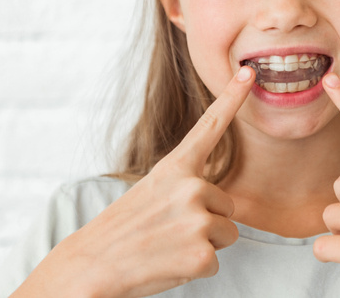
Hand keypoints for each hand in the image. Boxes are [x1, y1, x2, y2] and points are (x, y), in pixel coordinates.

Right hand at [12, 66, 255, 297]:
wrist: (89, 267)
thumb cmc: (122, 230)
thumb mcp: (151, 192)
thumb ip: (184, 185)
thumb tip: (210, 196)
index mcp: (175, 167)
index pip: (211, 125)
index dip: (232, 96)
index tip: (250, 72)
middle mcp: (191, 186)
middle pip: (227, 206)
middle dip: (206, 221)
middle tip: (169, 231)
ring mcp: (198, 219)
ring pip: (226, 233)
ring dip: (203, 244)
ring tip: (168, 246)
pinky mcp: (201, 253)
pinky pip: (216, 261)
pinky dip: (195, 268)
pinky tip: (168, 264)